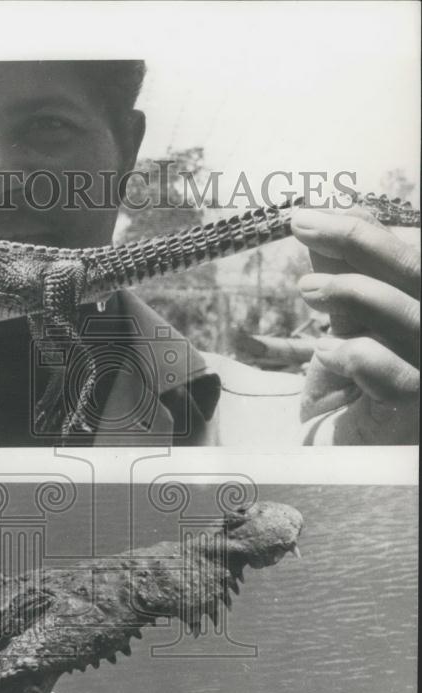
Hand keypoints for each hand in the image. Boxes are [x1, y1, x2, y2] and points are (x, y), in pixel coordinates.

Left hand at [291, 205, 419, 443]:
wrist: (338, 456)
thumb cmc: (346, 386)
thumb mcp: (341, 323)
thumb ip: (339, 278)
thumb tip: (322, 225)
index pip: (415, 256)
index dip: (372, 229)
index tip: (317, 214)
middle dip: (362, 240)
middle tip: (303, 224)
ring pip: (416, 319)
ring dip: (356, 294)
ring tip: (307, 289)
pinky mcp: (417, 413)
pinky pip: (399, 377)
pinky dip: (358, 357)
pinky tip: (323, 354)